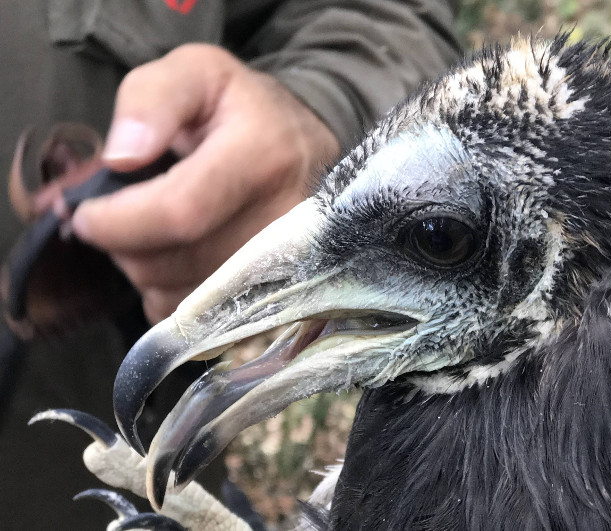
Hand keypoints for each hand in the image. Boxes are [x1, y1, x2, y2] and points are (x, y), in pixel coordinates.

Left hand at [71, 44, 339, 322]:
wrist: (307, 149)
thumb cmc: (244, 111)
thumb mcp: (198, 72)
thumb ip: (151, 99)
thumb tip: (120, 159)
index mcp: (264, 155)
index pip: (179, 212)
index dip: (117, 221)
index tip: (83, 214)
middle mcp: (286, 220)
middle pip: (172, 261)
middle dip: (124, 243)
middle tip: (119, 214)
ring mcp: (287, 268)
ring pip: (179, 295)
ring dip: (145, 268)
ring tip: (153, 229)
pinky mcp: (278, 298)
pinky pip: (197, 319)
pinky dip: (170, 291)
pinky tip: (179, 256)